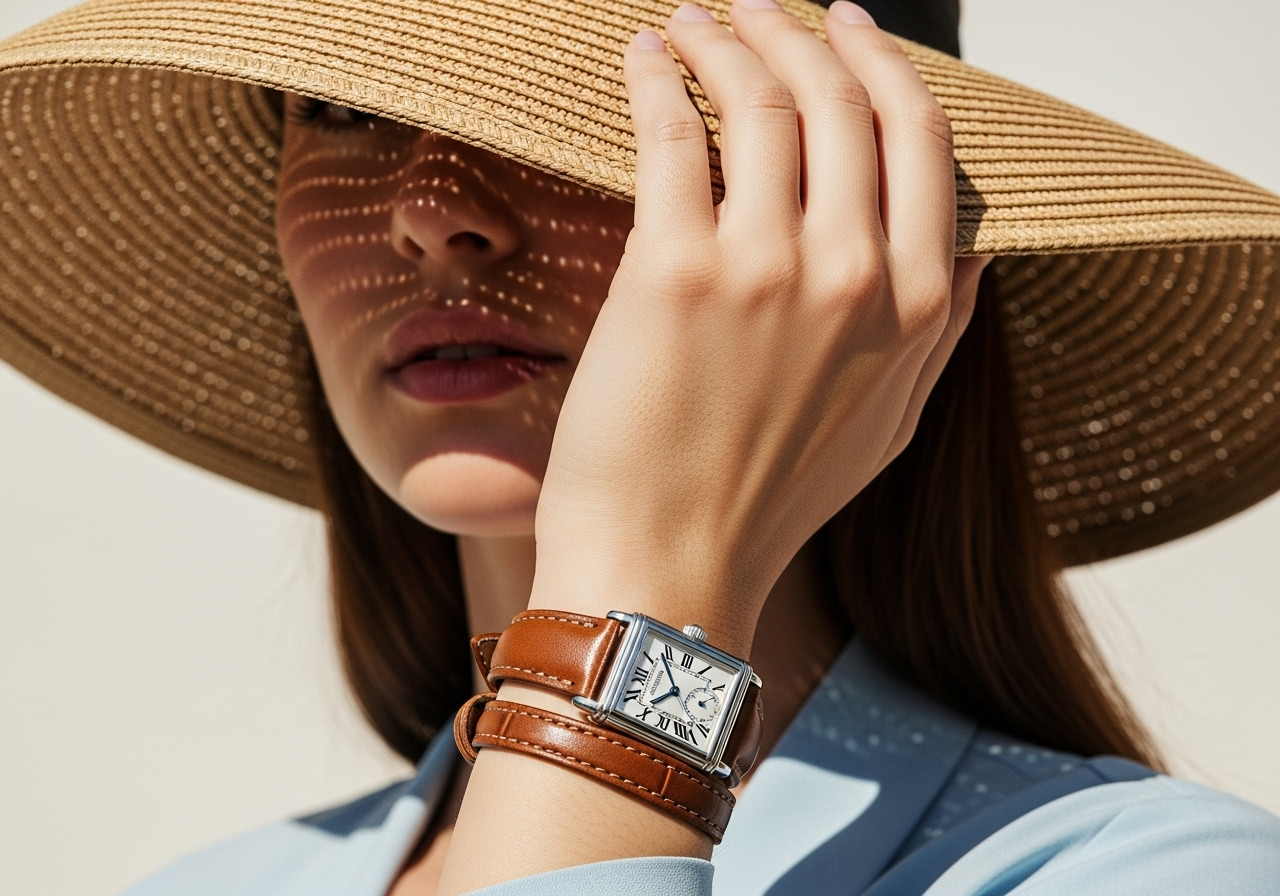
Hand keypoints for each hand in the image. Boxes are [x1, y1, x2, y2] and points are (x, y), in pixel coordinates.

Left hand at [530, 1, 989, 652]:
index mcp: (917, 307)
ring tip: (695, 20)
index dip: (881, 65)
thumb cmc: (770, 502)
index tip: (846, 29)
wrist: (669, 565)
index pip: (919, 140)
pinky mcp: (673, 271)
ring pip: (763, 101)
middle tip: (760, 8)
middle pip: (843, 101)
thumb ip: (944, 335)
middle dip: (802, 32)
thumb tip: (974, 250)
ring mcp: (766, 269)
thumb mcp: (892, 426)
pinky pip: (673, 133)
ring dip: (728, 39)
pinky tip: (644, 57)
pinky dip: (658, 77)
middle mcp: (854, 275)